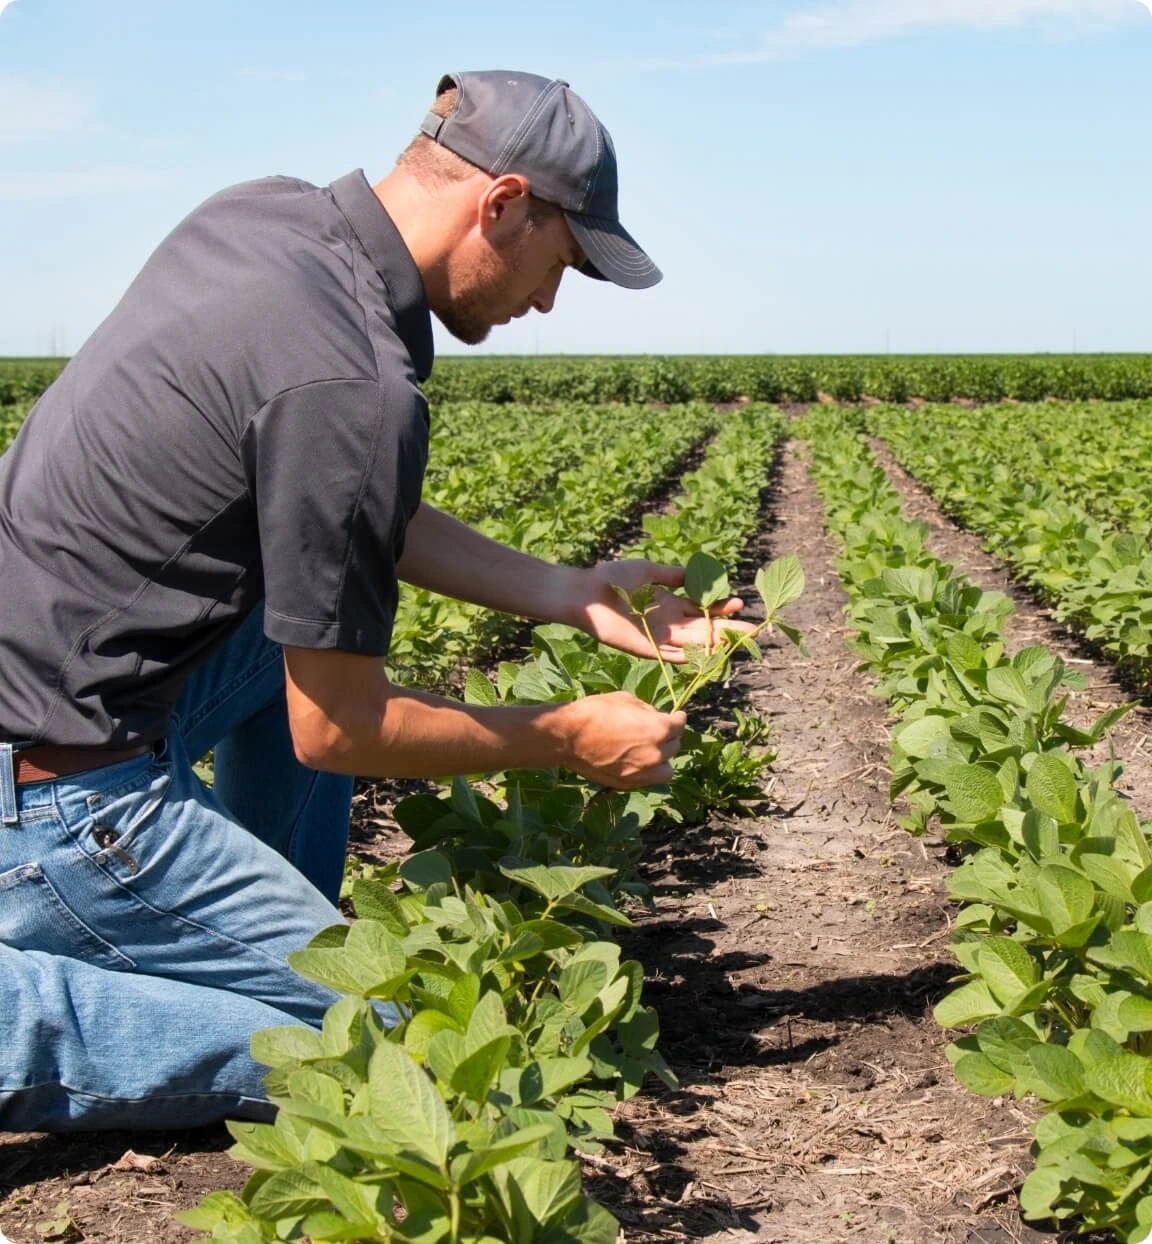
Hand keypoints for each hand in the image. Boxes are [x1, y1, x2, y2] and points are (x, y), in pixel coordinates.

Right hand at [555, 691, 686, 788]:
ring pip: (666, 770)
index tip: (676, 716)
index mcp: (659, 729)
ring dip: (663, 760)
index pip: (680, 725)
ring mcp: (642, 772)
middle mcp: (656, 754)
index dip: (678, 718)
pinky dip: (647, 771)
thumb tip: (654, 715)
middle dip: (669, 737)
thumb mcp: (625, 699)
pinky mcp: (628, 783)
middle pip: (674, 747)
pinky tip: (637, 762)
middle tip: (659, 731)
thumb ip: (646, 710)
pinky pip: (648, 780)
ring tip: (652, 752)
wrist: (569, 737)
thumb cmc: (595, 712)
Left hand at [576, 560, 757, 663]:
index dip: (722, 608)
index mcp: (670, 603)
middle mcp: (669, 623)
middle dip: (728, 629)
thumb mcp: (648, 570)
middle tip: (753, 630)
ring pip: (693, 644)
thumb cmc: (613, 578)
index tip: (740, 604)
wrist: (587, 593)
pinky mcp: (646, 649)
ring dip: (714, 644)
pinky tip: (708, 656)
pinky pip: (671, 657)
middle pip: (704, 629)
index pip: (703, 609)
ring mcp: (659, 638)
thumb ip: (672, 575)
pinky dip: (688, 658)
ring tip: (737, 642)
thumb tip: (697, 574)